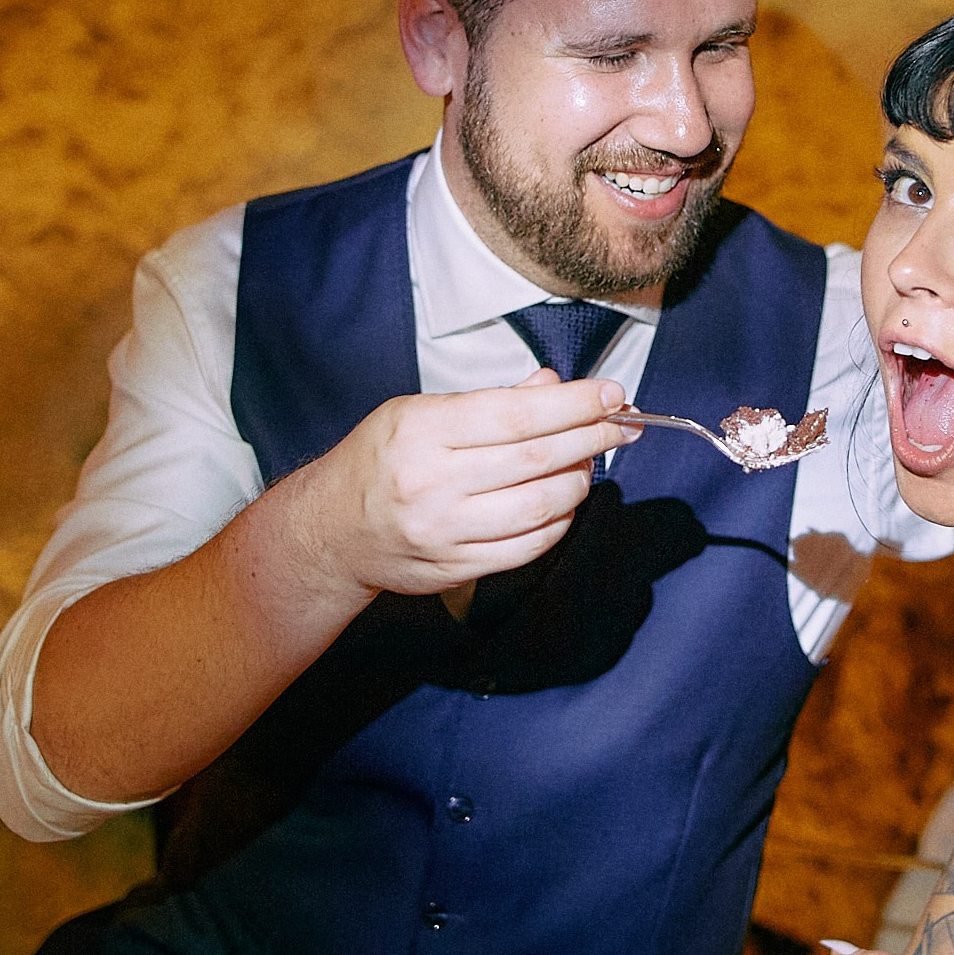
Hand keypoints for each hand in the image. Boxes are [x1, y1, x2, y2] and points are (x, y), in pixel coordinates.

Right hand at [298, 371, 639, 597]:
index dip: (575, 404)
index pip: (518, 414)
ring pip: (541, 506)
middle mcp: (432, 482)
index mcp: (421, 430)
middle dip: (592, 438)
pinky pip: (529, 546)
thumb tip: (553, 386)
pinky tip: (565, 501)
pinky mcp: (456, 568)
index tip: (612, 394)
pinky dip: (559, 522)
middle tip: (623, 425)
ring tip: (589, 462)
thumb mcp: (420, 412)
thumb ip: (490, 401)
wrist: (330, 531)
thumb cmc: (380, 461)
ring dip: (579, 481)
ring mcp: (444, 531)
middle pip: (536, 459)